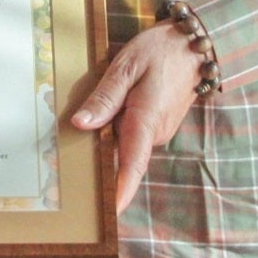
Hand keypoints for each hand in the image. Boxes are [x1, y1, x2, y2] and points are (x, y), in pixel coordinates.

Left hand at [69, 22, 205, 212]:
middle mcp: (155, 133)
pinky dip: (115, 131)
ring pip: (124, 144)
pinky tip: (102, 117)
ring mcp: (158, 130)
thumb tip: (81, 124)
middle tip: (63, 163)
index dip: (121, 191)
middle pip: (120, 156)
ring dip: (105, 140)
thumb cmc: (160, 51)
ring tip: (78, 134)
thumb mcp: (127, 66)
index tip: (110, 213)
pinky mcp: (157, 124)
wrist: (194, 44)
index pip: (132, 165)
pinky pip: (132, 134)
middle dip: (97, 160)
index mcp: (146, 121)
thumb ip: (105, 97)